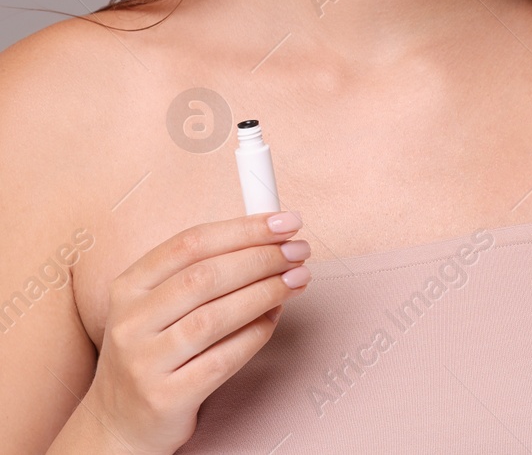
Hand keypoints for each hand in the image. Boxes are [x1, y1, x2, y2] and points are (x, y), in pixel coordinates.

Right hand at [81, 212, 311, 453]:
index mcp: (128, 287)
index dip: (243, 229)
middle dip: (261, 258)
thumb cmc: (155, 350)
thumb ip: (204, 270)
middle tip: (299, 252)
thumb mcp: (160, 304)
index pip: (190, 244)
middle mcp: (130, 322)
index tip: (286, 222)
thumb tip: (272, 240)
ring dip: (266, 292)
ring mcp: (144, 362)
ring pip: (215, 317)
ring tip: (298, 280)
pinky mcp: (165, 397)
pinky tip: (275, 318)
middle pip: (204, 277)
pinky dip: (256, 333)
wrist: (120, 421)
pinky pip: (224, 358)